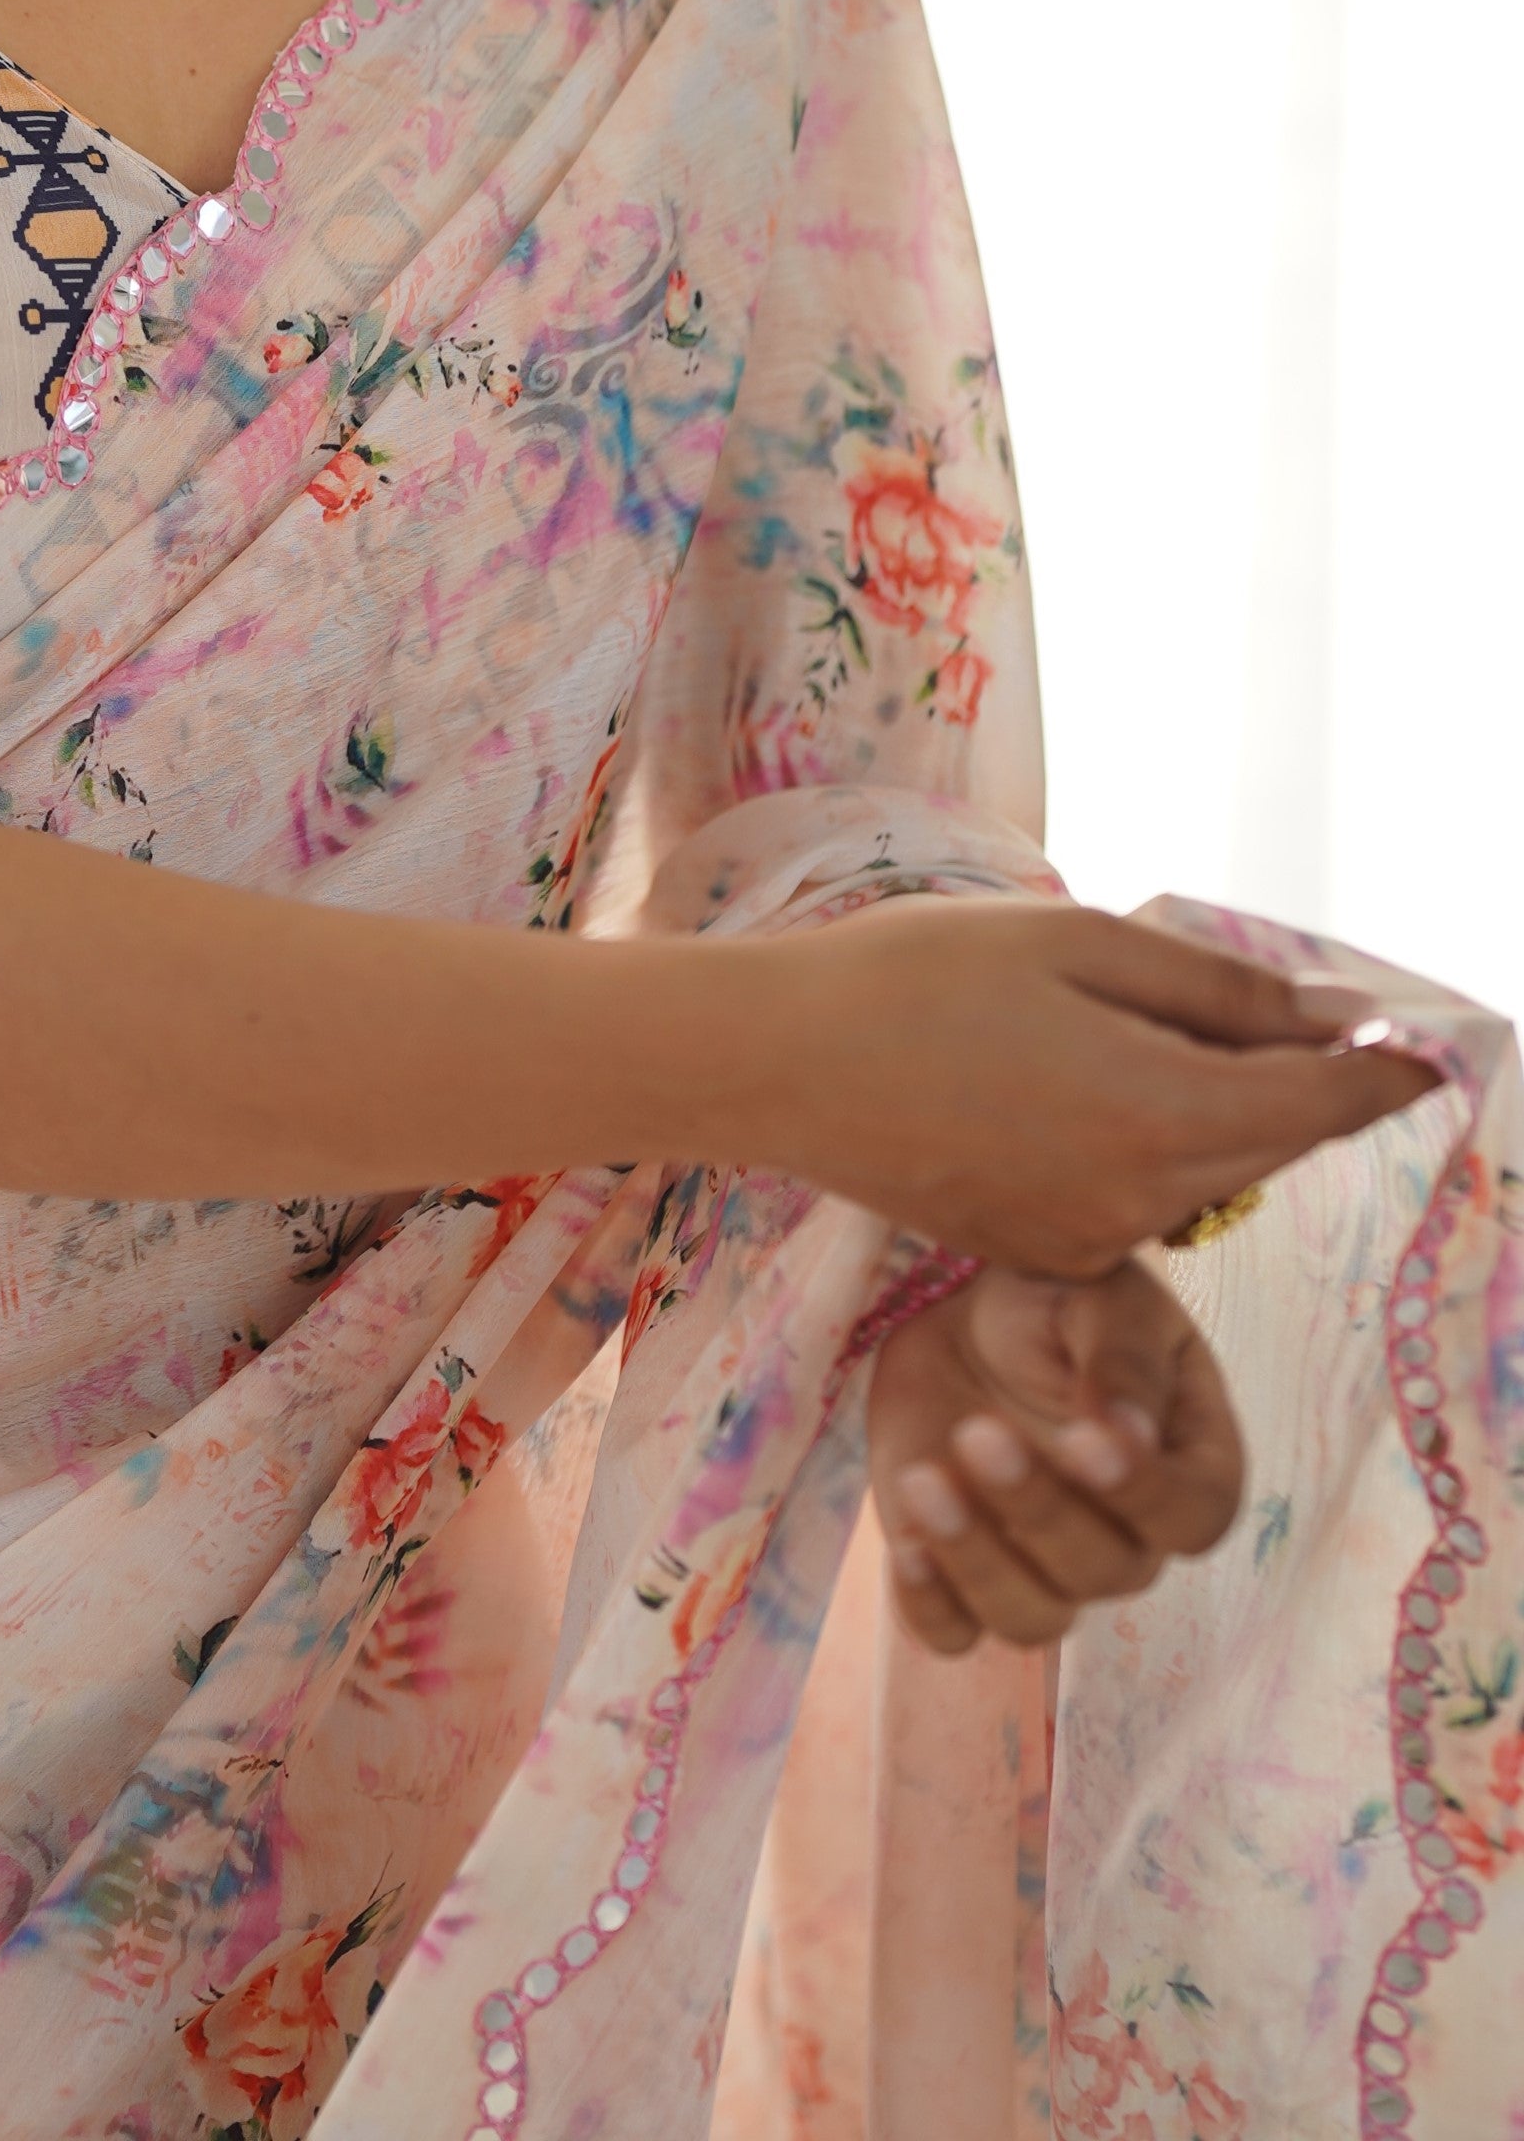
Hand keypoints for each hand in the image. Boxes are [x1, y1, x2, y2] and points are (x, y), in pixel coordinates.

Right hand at [735, 897, 1444, 1275]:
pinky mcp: (1045, 1258)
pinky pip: (1135, 1198)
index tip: (1423, 1046)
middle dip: (1296, 1083)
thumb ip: (1215, 987)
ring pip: (1203, 1171)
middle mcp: (1145, 1199)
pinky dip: (1138, 1145)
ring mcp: (1093, 1241)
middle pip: (1270, 1141)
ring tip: (1122, 1030)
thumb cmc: (915, 975)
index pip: (1324, 1101)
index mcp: (1163, 1112)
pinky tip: (1063, 1085)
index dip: (1385, 1071)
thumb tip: (1329, 1015)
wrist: (777, 1065)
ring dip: (1207, 1109)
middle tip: (1287, 1014)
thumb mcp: (1073, 943)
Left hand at [867, 1256, 1241, 1656]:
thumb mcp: (1100, 1294)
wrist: (968, 1316)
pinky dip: (931, 1608)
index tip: (1084, 1440)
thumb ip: (1122, 1357)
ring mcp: (1047, 1566)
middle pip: (1108, 1570)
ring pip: (1035, 1618)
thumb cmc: (1057, 1298)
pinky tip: (906, 1549)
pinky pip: (956, 1634)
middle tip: (978, 1432)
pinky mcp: (965, 1574)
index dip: (1146, 1495)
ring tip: (924, 1480)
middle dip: (1039, 1509)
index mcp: (1188, 1464)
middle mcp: (1130, 1536)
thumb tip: (1127, 1437)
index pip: (1195, 1516)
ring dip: (979, 1563)